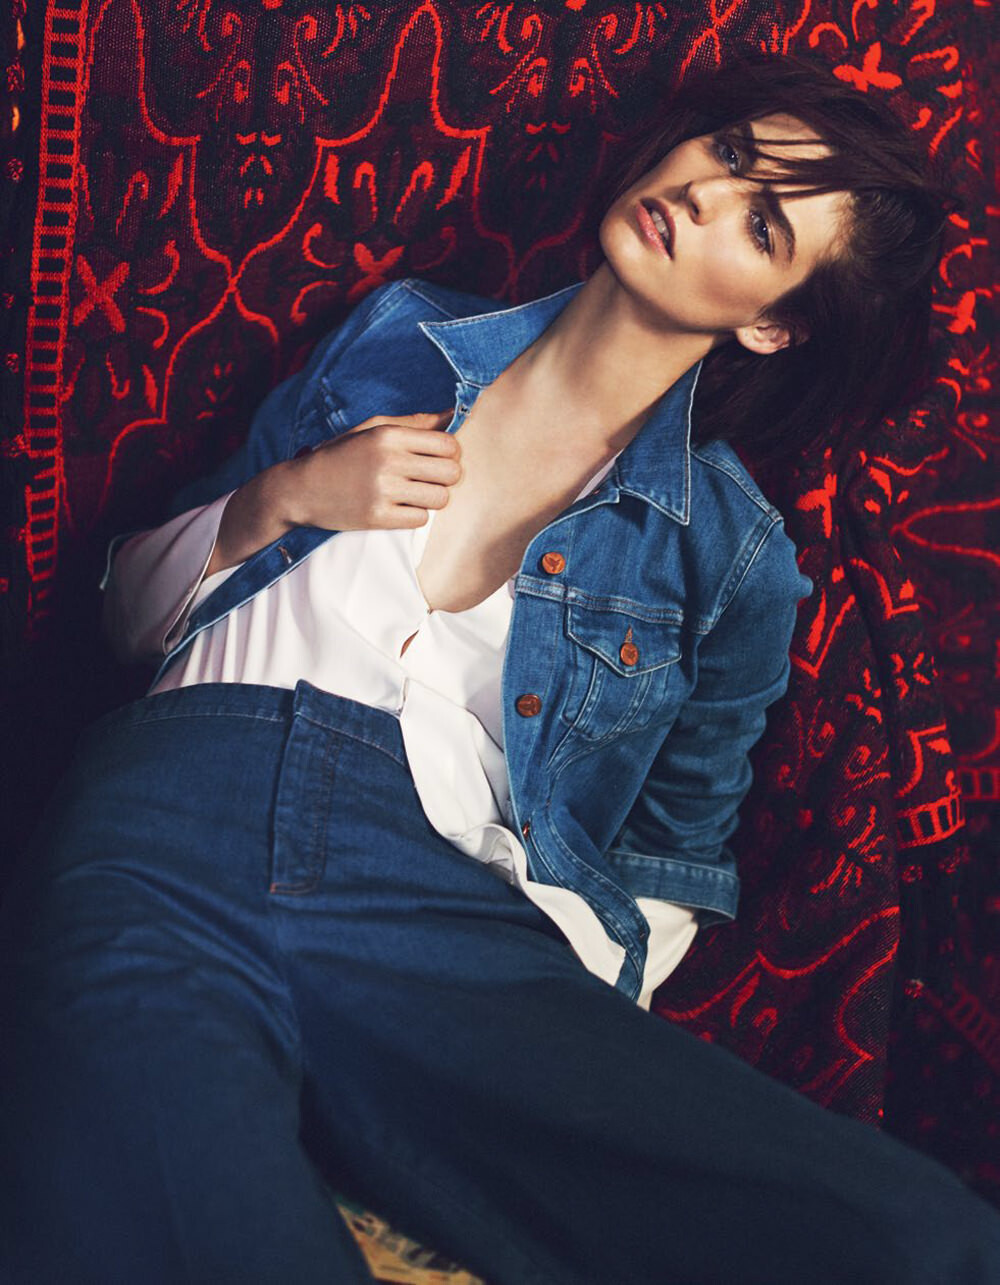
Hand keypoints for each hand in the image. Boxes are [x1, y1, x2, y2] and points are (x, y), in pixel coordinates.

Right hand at [207, 410, 459, 575]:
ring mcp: (383, 491)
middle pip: (451, 473)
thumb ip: (414, 423)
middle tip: (429, 479)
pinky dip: (415, 515)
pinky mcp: (378, 517)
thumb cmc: (341, 456)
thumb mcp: (372, 429)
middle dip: (446, 477)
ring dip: (432, 498)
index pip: (448, 444)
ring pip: (440, 498)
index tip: (437, 458)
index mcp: (389, 435)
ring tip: (415, 494)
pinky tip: (399, 507)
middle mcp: (388, 461)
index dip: (450, 454)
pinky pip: (421, 519)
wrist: (301, 489)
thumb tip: (453, 413)